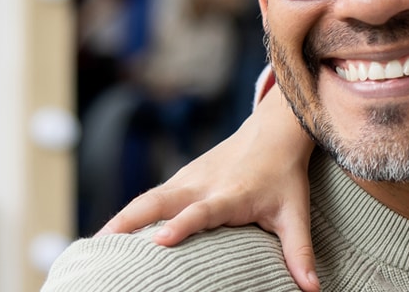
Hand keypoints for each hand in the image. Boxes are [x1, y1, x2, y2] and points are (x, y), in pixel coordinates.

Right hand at [99, 86, 320, 291]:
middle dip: (129, 222)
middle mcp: (202, 185)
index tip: (161, 240)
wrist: (273, 132)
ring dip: (121, 219)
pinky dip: (129, 214)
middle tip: (102, 246)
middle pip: (159, 202)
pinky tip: (112, 233)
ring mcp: (187, 179)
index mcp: (230, 195)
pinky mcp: (180, 179)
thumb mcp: (294, 213)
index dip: (182, 225)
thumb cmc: (283, 177)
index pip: (202, 211)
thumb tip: (313, 289)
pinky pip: (150, 197)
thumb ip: (299, 251)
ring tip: (95, 245)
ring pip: (147, 199)